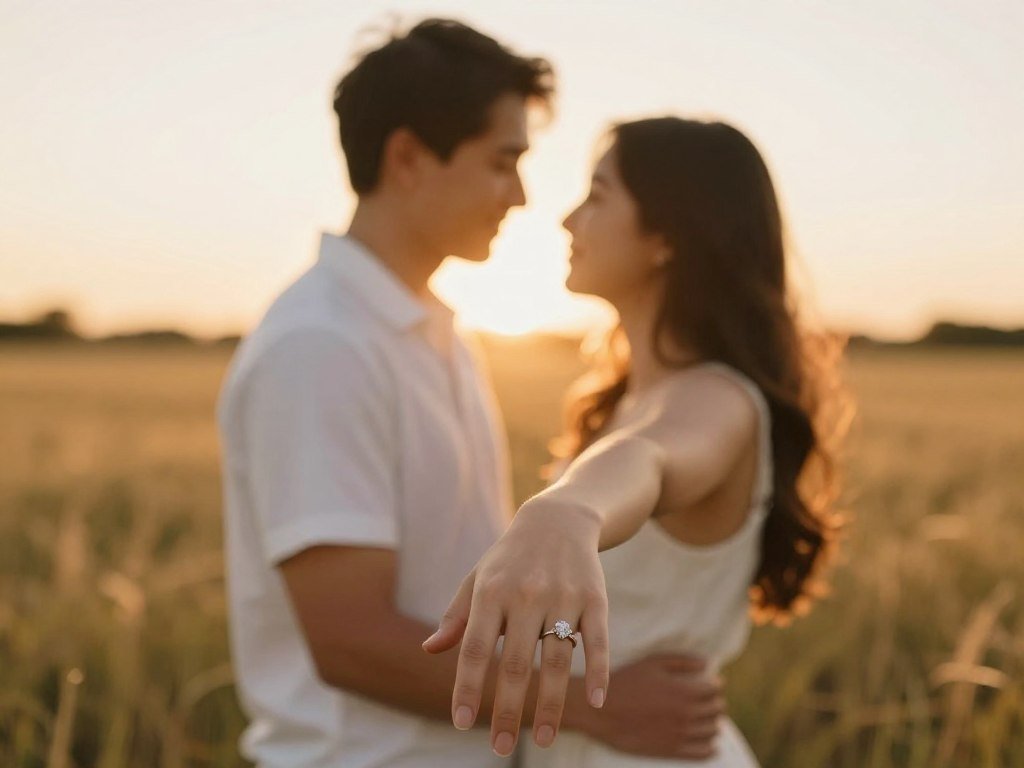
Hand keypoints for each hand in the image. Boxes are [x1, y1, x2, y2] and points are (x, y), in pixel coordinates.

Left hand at [421, 500, 608, 755]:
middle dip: (506, 709)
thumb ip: (456, 616)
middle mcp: (526, 595)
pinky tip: (595, 702)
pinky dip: (599, 672)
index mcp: (491, 592)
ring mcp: (564, 596)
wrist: (559, 519)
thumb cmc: (510, 558)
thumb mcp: (477, 578)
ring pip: (558, 660)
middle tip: (499, 747)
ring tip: (542, 740)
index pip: (474, 648)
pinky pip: (598, 641)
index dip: (467, 687)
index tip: (461, 721)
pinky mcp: (596, 598)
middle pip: (516, 663)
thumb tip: (429, 649)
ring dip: (550, 704)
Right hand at [581, 654, 723, 759]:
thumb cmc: (626, 682)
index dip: (715, 685)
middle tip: (707, 700)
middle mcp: (686, 714)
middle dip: (715, 702)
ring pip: (712, 730)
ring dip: (712, 722)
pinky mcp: (672, 750)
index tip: (710, 684)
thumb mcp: (652, 663)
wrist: (602, 711)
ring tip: (705, 718)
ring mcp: (680, 734)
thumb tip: (708, 664)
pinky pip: (703, 752)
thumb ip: (682, 661)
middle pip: (716, 709)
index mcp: (684, 691)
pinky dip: (710, 746)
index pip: (715, 690)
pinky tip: (709, 742)